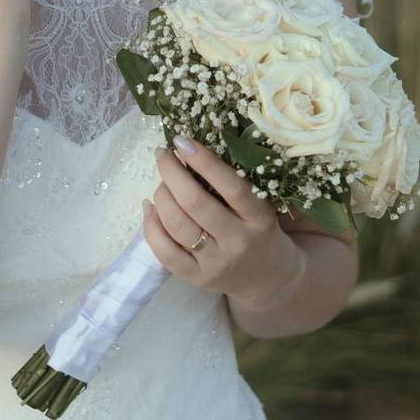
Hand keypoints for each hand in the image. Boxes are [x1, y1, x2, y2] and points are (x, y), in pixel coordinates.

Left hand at [142, 135, 307, 310]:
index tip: (181, 141)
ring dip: (160, 196)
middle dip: (171, 173)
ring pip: (177, 225)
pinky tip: (149, 208)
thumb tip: (188, 151)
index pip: (231, 186)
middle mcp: (238, 241)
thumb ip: (233, 186)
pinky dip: (151, 226)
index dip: (204, 161)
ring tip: (160, 184)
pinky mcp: (197, 278)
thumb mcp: (260, 207)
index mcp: (259, 218)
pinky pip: (165, 252)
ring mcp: (216, 263)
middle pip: (195, 203)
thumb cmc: (259, 231)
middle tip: (162, 155)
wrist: (269, 278)